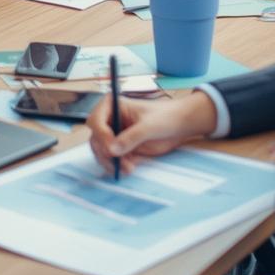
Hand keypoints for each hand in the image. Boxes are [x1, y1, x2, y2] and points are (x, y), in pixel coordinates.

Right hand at [86, 92, 217, 175]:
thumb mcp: (148, 126)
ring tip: (128, 168)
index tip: (112, 150)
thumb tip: (112, 151)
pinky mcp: (120, 148)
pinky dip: (117, 167)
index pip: (95, 121)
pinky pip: (111, 160)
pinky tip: (129, 169)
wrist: (179, 126)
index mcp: (111, 105)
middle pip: (95, 139)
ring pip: (101, 152)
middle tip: (118, 163)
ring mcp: (114, 135)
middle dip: (105, 153)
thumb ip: (131, 137)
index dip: (101, 136)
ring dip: (111, 163)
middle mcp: (109, 120)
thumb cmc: (165, 117)